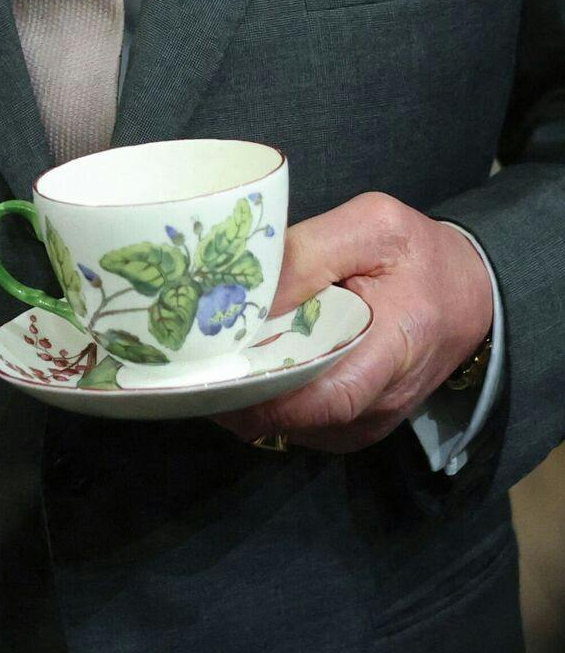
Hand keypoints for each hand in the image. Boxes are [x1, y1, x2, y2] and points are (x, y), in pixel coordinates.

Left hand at [212, 192, 493, 453]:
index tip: (215, 375)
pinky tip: (240, 368)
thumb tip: (250, 290)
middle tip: (187, 364)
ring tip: (205, 362)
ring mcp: (368, 421)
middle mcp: (382, 401)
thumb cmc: (417, 254)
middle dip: (239, 395)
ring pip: (293, 426)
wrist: (465, 293)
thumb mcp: (372, 226)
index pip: (329, 398)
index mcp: (395, 347)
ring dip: (249, 399)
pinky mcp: (355, 424)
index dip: (267, 396)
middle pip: (299, 418)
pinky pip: (301, 422)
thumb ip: (310, 252)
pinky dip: (267, 400)